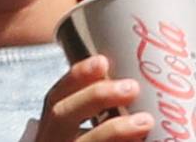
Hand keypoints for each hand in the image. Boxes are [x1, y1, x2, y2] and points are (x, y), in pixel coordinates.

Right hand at [34, 55, 152, 140]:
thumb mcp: (79, 137)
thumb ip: (100, 121)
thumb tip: (140, 92)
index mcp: (51, 134)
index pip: (55, 99)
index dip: (75, 77)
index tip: (103, 61)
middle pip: (62, 116)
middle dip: (94, 97)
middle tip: (131, 87)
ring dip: (112, 130)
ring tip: (144, 120)